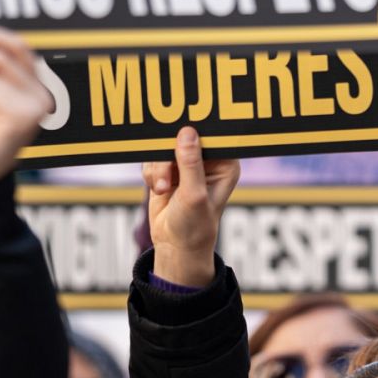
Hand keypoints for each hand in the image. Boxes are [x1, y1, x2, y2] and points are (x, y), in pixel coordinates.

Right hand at [143, 127, 239, 286]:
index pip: (211, 137)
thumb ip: (190, 164)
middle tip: (166, 179)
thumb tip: (187, 133)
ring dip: (158, 168)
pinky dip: (151, 172)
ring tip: (162, 189)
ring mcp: (187, 161)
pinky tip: (158, 189)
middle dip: (169, 157)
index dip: (192, 135)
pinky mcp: (169, 166)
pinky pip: (153, 156)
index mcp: (226, 163)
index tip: (177, 143)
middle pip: (183, 137)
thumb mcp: (194, 196)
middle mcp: (209, 159)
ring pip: (164, 146)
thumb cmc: (193, 225)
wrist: (175, 243)